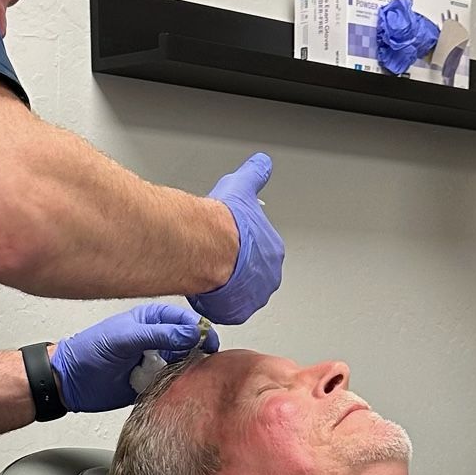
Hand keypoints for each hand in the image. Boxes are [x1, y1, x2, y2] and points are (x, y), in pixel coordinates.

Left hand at [50, 302, 219, 412]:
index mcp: (150, 319)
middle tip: (200, 360)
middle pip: (190, 342)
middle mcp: (156, 338)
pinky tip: (173, 385)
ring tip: (183, 373)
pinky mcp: (153, 382)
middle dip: (197, 350)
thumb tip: (193, 332)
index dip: (199, 328)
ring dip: (187, 369)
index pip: (184, 319)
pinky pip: (174, 382)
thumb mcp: (125, 338)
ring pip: (184, 363)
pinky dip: (176, 385)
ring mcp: (155, 360)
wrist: (71, 382)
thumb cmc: (89, 352)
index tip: (207, 341)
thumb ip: (159, 334)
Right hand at [191, 153, 283, 325]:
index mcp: (273, 250)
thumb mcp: (242, 187)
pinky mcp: (236, 312)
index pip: (260, 253)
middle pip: (251, 277)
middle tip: (214, 260)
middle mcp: (268, 276)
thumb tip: (261, 162)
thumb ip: (254, 174)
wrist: (208, 246)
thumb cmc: (226, 223)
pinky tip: (202, 289)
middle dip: (235, 271)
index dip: (242, 249)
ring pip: (238, 294)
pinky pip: (225, 310)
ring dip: (224, 287)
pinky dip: (214, 303)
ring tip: (206, 274)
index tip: (227, 244)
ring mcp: (253, 296)